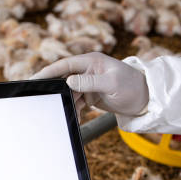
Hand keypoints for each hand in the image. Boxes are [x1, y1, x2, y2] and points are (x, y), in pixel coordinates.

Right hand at [31, 53, 148, 115]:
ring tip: (61, 113)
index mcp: (91, 61)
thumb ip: (90, 82)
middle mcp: (87, 70)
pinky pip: (76, 102)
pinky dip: (73, 110)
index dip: (48, 71)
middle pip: (63, 79)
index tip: (34, 79)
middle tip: (42, 100)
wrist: (146, 99)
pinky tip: (73, 118)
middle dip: (54, 90)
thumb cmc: (133, 86)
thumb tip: (68, 81)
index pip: (65, 65)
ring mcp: (88, 83)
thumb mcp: (112, 84)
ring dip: (65, 103)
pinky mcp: (90, 95)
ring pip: (69, 93)